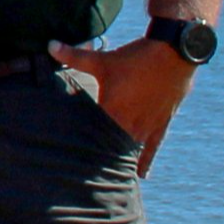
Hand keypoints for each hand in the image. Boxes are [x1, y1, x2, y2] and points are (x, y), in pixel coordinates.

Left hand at [55, 33, 193, 168]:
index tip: (69, 161)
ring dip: (120, 161)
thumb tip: (49, 45)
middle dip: (99, 158)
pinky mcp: (161, 123)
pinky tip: (142, 175)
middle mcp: (130, 122)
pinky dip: (146, 160)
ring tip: (108, 178)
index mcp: (113, 110)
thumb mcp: (102, 59)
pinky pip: (153, 147)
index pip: (93, 134)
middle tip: (85, 175)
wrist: (174, 55)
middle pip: (111, 146)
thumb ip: (74, 56)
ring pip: (132, 150)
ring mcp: (148, 125)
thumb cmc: (135, 58)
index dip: (81, 146)